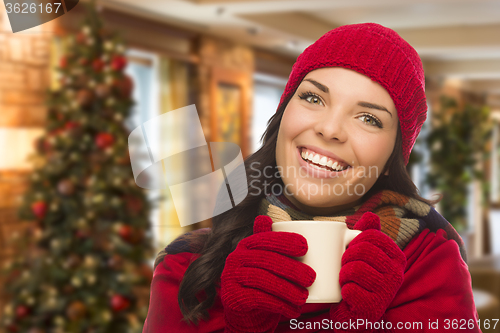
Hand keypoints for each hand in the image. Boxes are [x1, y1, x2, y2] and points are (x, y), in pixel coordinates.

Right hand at [221, 215, 315, 332]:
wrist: (244, 312)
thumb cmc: (262, 282)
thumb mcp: (266, 260)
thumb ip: (270, 241)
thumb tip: (266, 216)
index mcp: (246, 245)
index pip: (265, 239)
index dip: (284, 240)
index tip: (305, 247)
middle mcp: (235, 258)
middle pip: (266, 260)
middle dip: (291, 268)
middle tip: (311, 277)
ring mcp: (231, 277)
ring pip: (262, 280)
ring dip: (287, 289)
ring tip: (304, 297)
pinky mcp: (233, 297)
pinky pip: (258, 299)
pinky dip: (279, 305)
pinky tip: (294, 310)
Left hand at [330, 212, 405, 330]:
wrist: (354, 309)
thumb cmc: (360, 276)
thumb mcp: (364, 252)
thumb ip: (367, 232)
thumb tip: (370, 215)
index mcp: (397, 256)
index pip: (372, 235)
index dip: (354, 240)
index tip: (350, 250)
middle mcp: (397, 274)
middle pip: (363, 250)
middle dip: (346, 256)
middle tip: (344, 265)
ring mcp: (387, 292)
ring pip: (355, 269)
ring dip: (343, 274)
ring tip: (346, 279)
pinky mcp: (373, 308)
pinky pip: (350, 290)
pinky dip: (343, 290)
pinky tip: (347, 294)